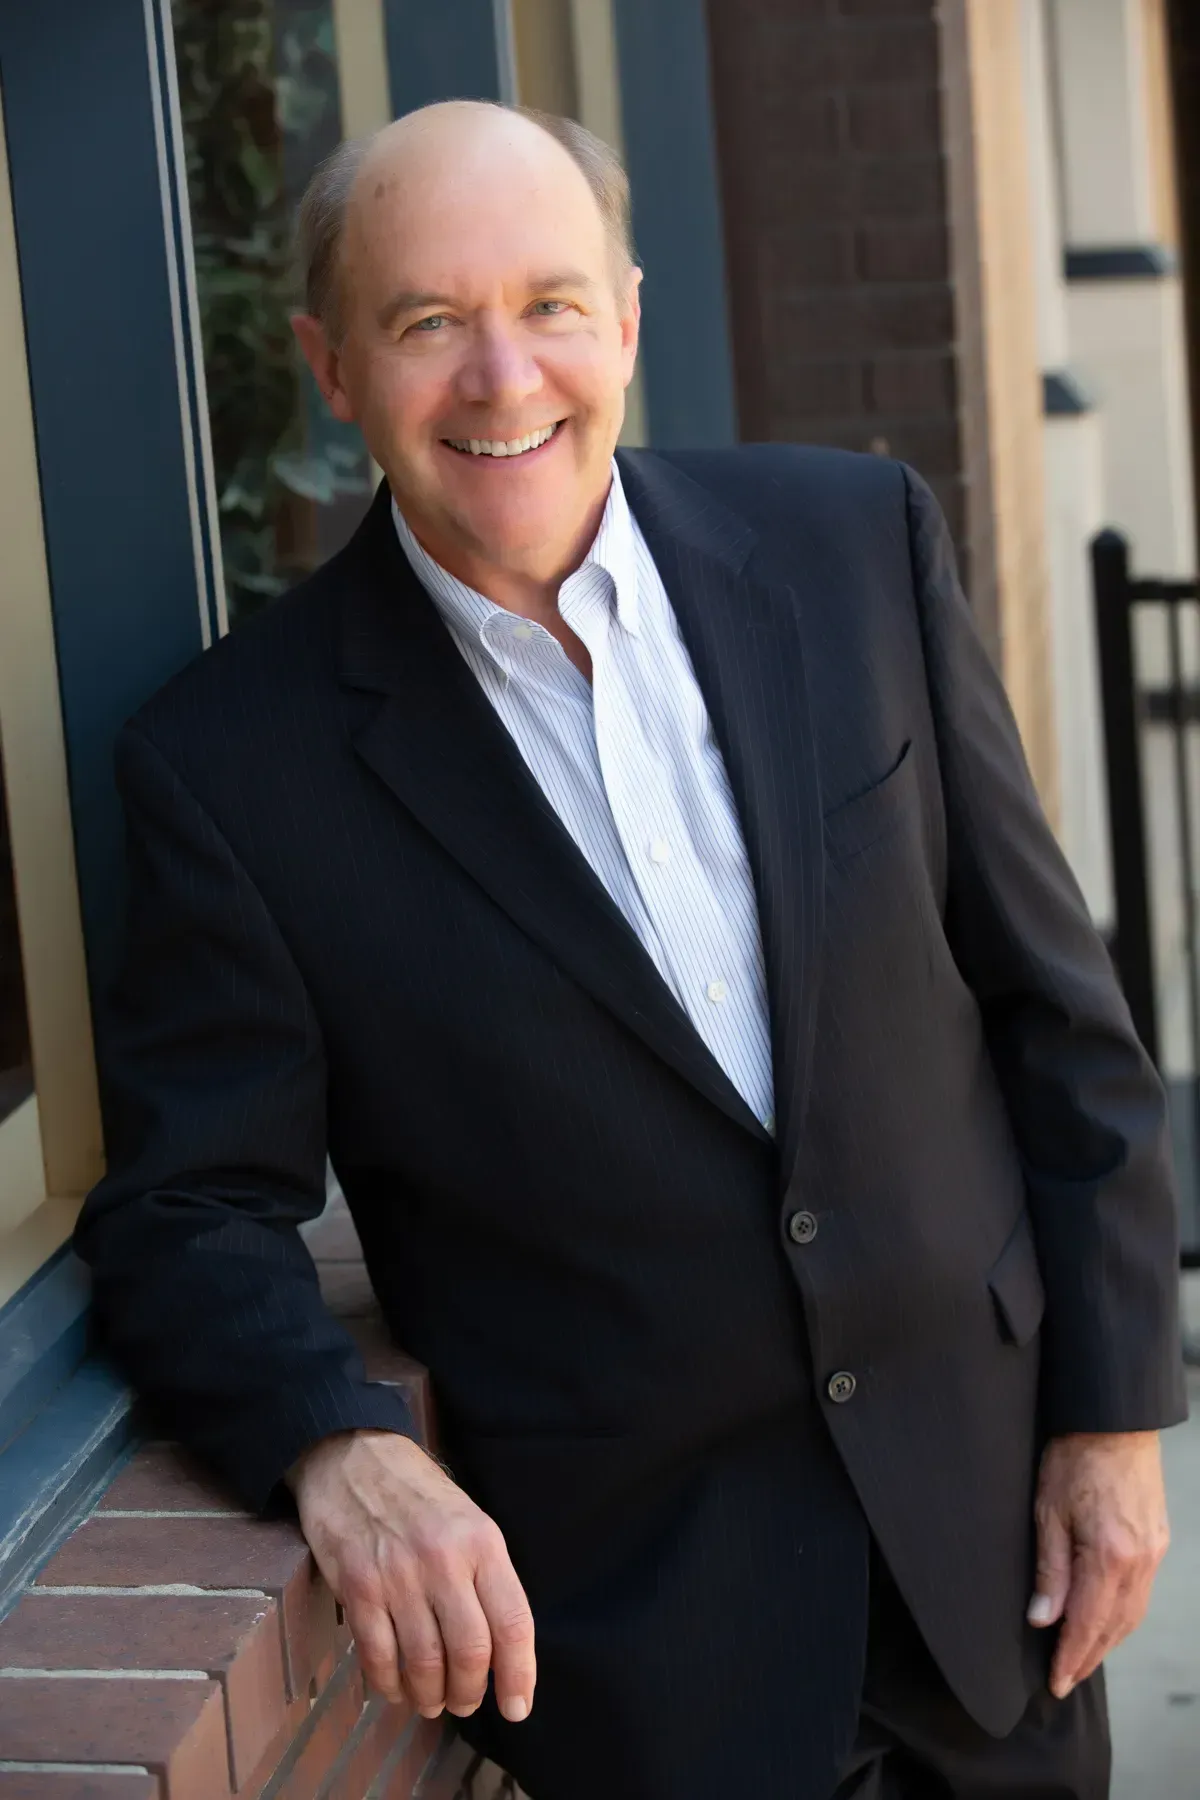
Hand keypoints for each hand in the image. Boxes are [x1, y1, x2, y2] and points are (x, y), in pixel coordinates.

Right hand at [288, 1430, 535, 1721]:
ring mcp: (397, 1575)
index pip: (512, 1621)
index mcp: (481, 1541)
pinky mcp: (357, 1586)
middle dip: (471, 1692)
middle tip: (466, 1702)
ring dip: (430, 1696)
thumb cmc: (417, 1493)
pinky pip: (378, 1657)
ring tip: (432, 1701)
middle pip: (470, 1651)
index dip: (520, 1674)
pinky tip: (396, 1688)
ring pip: (424, 1663)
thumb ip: (486, 1576)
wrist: (351, 1455)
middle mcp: (444, 1560)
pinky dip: (389, 1685)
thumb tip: (502, 1647)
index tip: (518, 1707)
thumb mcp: (468, 1519)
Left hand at [1028, 1431, 1168, 1696]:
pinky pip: (1141, 1594)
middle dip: (1088, 1657)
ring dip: (1107, 1641)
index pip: (1088, 1625)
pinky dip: (1122, 1616)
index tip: (1055, 1683)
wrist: (1112, 1420)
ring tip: (1081, 1658)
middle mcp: (1139, 1562)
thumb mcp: (1047, 1510)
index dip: (1070, 1658)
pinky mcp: (1158, 1540)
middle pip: (1114, 1628)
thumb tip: (1042, 1620)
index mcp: (1108, 1557)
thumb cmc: (1073, 1456)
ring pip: (1132, 1615)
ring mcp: (1154, 1552)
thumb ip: (1048, 1570)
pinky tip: (1106, 1622)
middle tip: (1064, 1680)